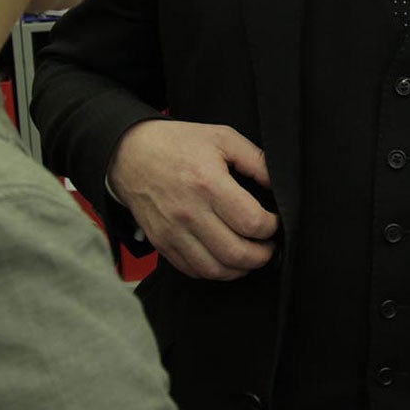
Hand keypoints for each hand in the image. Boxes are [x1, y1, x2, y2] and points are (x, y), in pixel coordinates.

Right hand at [111, 119, 277, 279]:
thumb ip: (255, 160)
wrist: (130, 154)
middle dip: (262, 255)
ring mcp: (173, 232)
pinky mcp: (162, 243)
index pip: (251, 223)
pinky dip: (214, 272)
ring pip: (215, 269)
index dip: (272, 228)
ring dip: (240, 269)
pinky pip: (193, 271)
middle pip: (236, 254)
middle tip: (269, 245)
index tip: (275, 222)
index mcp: (208, 184)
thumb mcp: (222, 137)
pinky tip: (225, 259)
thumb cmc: (177, 143)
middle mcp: (189, 213)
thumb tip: (279, 185)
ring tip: (250, 256)